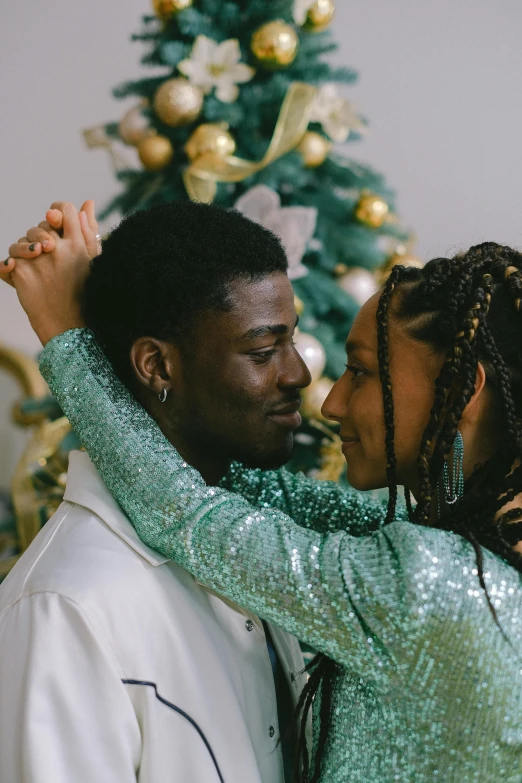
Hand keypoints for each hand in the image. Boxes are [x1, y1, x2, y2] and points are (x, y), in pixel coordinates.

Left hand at [5, 202, 97, 345]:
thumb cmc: (84, 296)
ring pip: (21, 241)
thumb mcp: (93, 262)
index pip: (64, 209)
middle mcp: (58, 249)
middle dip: (41, 238)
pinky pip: (9, 258)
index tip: (55, 222)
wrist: (69, 328)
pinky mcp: (20, 272)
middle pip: (40, 225)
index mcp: (78, 245)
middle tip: (48, 257)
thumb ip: (89, 230)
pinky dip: (11, 267)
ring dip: (25, 252)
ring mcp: (38, 260)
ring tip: (34, 268)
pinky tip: (19, 276)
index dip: (57, 212)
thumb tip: (87, 202)